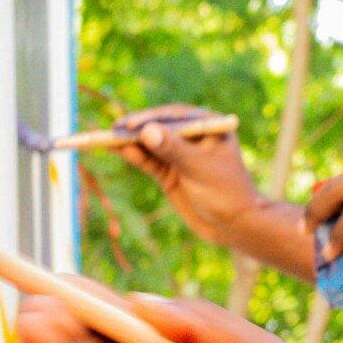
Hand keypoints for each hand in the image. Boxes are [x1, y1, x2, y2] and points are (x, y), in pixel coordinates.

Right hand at [116, 105, 262, 246]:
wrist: (234, 225)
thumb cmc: (226, 192)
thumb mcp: (199, 168)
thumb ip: (173, 149)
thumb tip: (146, 131)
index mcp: (207, 125)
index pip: (174, 116)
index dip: (150, 118)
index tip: (130, 124)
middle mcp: (192, 136)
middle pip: (158, 127)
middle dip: (135, 129)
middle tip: (113, 129)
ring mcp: (180, 155)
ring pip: (150, 144)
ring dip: (131, 143)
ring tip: (107, 140)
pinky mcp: (170, 172)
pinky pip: (149, 161)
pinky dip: (136, 157)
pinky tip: (120, 152)